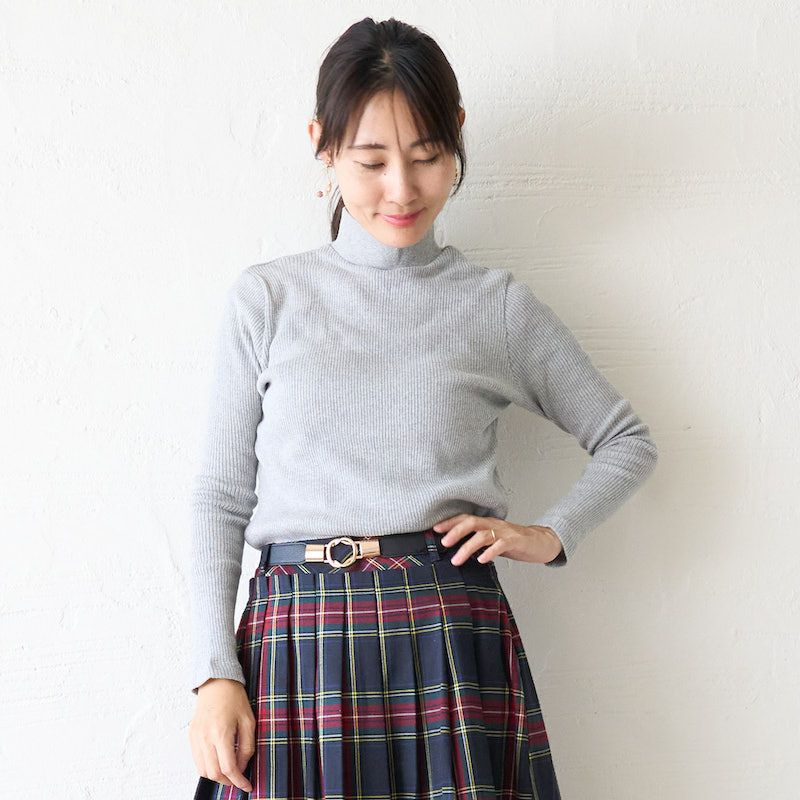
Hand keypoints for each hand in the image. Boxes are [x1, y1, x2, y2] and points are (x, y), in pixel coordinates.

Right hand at [189, 678, 254, 791]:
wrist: (216, 682)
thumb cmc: (234, 699)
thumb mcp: (248, 721)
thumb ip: (247, 747)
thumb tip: (242, 768)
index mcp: (221, 732)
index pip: (228, 768)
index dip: (239, 781)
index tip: (247, 785)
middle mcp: (205, 737)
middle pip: (214, 773)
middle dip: (228, 781)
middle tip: (239, 779)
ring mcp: (196, 737)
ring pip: (203, 771)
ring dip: (217, 776)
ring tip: (230, 772)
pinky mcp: (191, 736)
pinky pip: (197, 761)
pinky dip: (207, 767)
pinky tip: (218, 762)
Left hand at [432, 513, 563, 565]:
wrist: (540, 542)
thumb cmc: (513, 542)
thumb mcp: (492, 540)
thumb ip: (477, 542)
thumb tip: (456, 550)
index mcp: (486, 523)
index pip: (465, 518)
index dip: (450, 522)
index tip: (435, 529)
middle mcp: (493, 524)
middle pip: (471, 523)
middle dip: (455, 532)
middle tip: (443, 543)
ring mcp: (504, 532)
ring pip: (483, 536)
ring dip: (467, 547)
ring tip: (457, 560)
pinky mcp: (515, 542)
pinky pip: (501, 545)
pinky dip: (490, 552)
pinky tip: (481, 560)